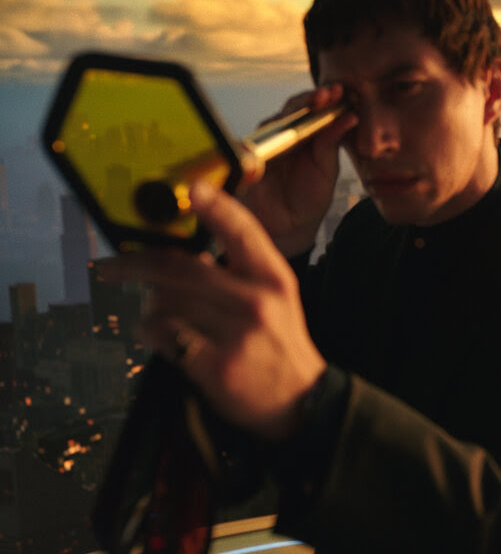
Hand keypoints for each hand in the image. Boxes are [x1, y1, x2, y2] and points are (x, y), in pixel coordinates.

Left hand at [101, 181, 326, 441]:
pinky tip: (158, 334)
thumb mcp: (276, 295)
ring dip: (149, 304)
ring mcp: (237, 334)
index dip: (215, 206)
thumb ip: (241, 267)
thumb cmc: (279, 340)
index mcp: (274, 277)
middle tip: (113, 265)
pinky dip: (149, 330)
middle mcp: (257, 301)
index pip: (243, 230)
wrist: (299, 399)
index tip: (190, 189)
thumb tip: (182, 249)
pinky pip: (162, 335)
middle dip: (136, 264)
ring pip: (165, 301)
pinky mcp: (218, 367)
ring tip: (156, 311)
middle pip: (182, 268)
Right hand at [242, 83, 357, 256]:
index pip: (317, 108)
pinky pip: (257, 143)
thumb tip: (351, 116)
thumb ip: (333, 143)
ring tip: (315, 104)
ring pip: (278, 119)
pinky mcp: (250, 157)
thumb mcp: (326, 170)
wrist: (288, 229)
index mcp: (309, 135)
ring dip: (294, 111)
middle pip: (296, 107)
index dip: (327, 97)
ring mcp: (268, 143)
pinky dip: (268, 138)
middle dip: (312, 98)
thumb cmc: (309, 200)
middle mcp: (287, 134)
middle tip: (329, 94)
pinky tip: (282, 134)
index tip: (341, 91)